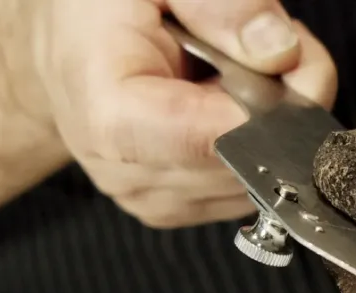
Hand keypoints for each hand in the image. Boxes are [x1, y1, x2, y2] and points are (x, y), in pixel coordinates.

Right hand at [32, 0, 336, 228]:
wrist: (64, 48)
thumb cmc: (98, 11)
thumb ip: (220, 3)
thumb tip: (280, 52)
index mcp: (111, 114)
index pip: (217, 138)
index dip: (272, 104)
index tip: (291, 58)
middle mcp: (128, 172)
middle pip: (248, 161)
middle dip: (280, 104)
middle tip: (264, 46)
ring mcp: (152, 199)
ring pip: (258, 179)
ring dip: (268, 126)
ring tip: (232, 72)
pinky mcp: (174, 210)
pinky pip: (245, 188)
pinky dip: (253, 148)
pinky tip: (224, 106)